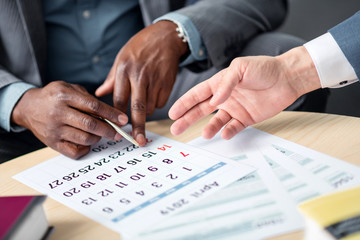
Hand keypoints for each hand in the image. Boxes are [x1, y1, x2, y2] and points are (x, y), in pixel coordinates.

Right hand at [11, 81, 127, 158]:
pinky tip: (88, 143)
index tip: (123, 120)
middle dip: (109, 130)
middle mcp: (59, 113)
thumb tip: (111, 114)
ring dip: (98, 138)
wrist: (28, 107)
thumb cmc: (53, 97)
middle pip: (90, 125)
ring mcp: (55, 129)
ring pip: (85, 139)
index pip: (93, 107)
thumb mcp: (69, 88)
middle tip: (118, 133)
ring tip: (101, 134)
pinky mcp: (52, 143)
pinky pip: (74, 152)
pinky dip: (86, 149)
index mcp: (65, 96)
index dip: (111, 114)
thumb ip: (88, 98)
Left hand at [95, 21, 188, 145]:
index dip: (116, 116)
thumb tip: (98, 94)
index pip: (119, 99)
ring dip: (146, 110)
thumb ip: (111, 78)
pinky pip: (161, 102)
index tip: (116, 129)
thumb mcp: (122, 58)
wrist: (166, 37)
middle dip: (137, 127)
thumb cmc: (140, 47)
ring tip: (144, 97)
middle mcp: (140, 76)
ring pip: (150, 107)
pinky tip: (155, 90)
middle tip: (138, 141)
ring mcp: (156, 80)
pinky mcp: (168, 83)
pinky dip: (156, 102)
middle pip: (137, 108)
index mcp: (124, 70)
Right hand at [169, 46, 320, 139]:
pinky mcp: (247, 118)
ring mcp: (235, 108)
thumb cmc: (264, 68)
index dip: (184, 103)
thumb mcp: (241, 68)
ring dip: (209, 128)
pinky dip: (229, 131)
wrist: (287, 78)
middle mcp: (225, 97)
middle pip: (201, 110)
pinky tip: (225, 133)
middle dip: (187, 119)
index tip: (172, 112)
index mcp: (219, 84)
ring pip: (216, 121)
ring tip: (204, 134)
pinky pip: (234, 127)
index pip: (197, 94)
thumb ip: (226, 83)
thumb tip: (215, 100)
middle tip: (176, 129)